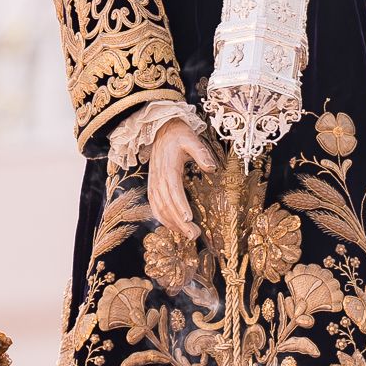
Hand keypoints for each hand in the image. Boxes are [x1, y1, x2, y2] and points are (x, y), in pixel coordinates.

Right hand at [149, 116, 218, 239]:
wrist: (162, 130)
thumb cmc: (179, 136)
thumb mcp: (192, 139)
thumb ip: (201, 153)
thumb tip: (212, 168)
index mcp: (168, 169)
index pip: (174, 191)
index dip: (180, 206)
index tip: (189, 219)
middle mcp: (158, 178)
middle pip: (167, 205)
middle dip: (179, 222)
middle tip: (194, 235)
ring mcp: (154, 184)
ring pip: (159, 208)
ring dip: (172, 224)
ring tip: (188, 235)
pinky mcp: (153, 187)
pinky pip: (155, 206)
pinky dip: (162, 218)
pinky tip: (174, 227)